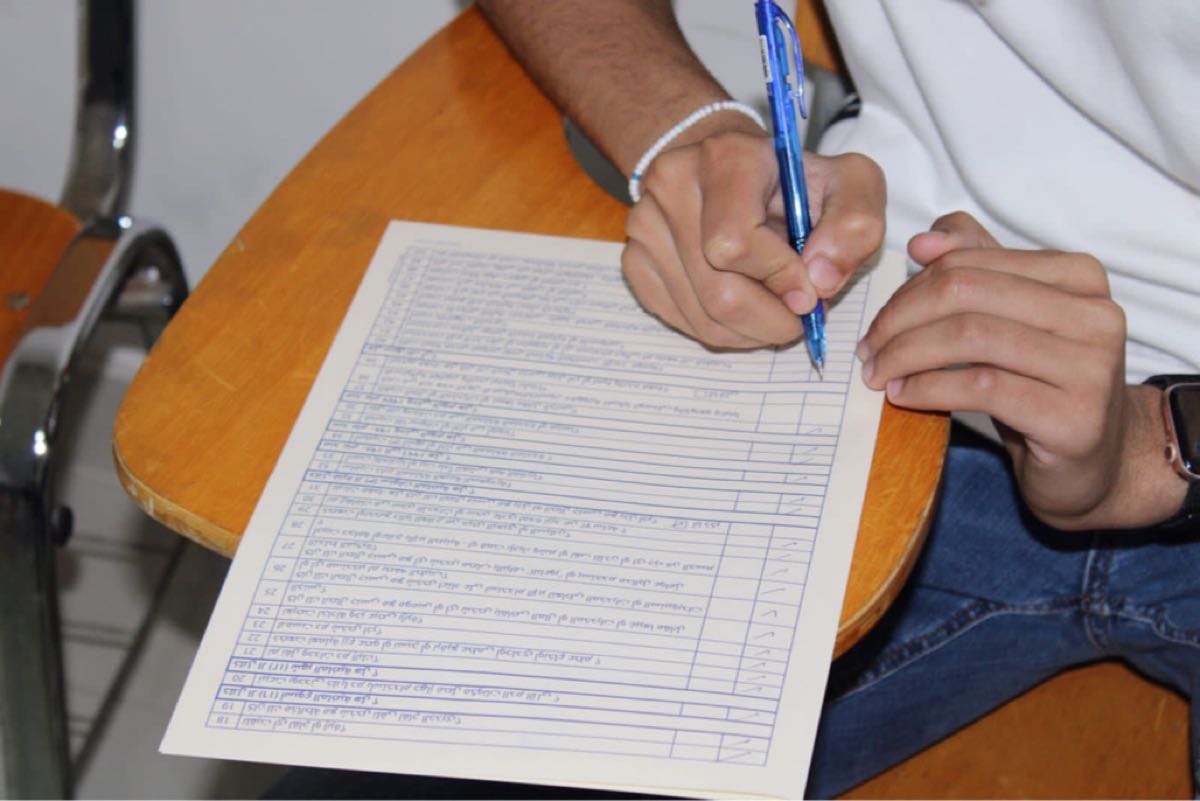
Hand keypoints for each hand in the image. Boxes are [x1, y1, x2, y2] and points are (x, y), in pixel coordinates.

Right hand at [621, 122, 884, 348]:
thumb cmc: (793, 180)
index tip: (810, 291)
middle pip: (718, 293)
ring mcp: (645, 225)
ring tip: (775, 308)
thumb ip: (855, 225)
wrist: (731, 167)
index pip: (735, 244)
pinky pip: (681, 321)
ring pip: (701, 317)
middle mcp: (672, 186)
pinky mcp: (635, 260)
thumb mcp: (849, 183)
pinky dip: (722, 329)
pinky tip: (743, 305)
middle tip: (798, 315)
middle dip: (771, 319)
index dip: (779, 280)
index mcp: (725, 158)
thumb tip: (821, 281)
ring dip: (751, 331)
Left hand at [858, 211, 1185, 529]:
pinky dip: (928, 388)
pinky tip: (904, 396)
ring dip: (906, 355)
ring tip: (878, 375)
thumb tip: (923, 240)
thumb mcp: (1008, 319)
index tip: (877, 323)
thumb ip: (974, 269)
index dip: (910, 290)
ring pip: (970, 337)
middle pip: (966, 294)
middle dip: (900, 321)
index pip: (969, 264)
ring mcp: (1091, 365)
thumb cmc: (1040, 385)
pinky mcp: (1074, 416)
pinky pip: (981, 387)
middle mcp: (1095, 313)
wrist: (1091, 462)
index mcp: (1079, 276)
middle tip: (868, 351)